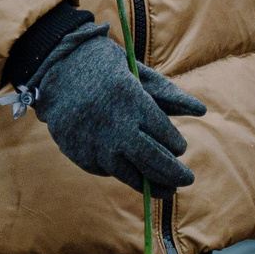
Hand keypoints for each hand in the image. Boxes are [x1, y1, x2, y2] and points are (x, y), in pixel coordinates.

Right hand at [26, 22, 204, 193]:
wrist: (52, 66)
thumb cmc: (102, 64)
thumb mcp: (135, 71)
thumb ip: (168, 93)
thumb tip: (202, 110)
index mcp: (132, 100)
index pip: (165, 135)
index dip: (176, 144)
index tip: (179, 147)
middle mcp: (115, 126)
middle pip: (154, 161)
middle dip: (174, 174)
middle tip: (186, 179)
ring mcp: (95, 143)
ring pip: (131, 174)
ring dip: (152, 183)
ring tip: (166, 189)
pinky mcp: (79, 153)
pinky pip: (105, 170)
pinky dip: (118, 170)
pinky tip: (126, 165)